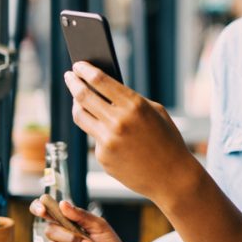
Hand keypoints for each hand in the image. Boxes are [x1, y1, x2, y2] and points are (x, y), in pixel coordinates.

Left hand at [64, 61, 193, 200]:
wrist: (172, 176)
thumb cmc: (168, 141)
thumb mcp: (156, 112)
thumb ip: (131, 100)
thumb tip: (104, 90)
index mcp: (135, 105)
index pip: (100, 81)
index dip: (85, 70)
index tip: (78, 65)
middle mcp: (118, 121)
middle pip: (83, 96)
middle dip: (73, 82)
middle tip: (69, 76)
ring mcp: (108, 141)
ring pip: (81, 116)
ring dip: (76, 104)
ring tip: (77, 99)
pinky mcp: (103, 157)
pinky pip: (95, 138)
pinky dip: (99, 132)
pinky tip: (108, 132)